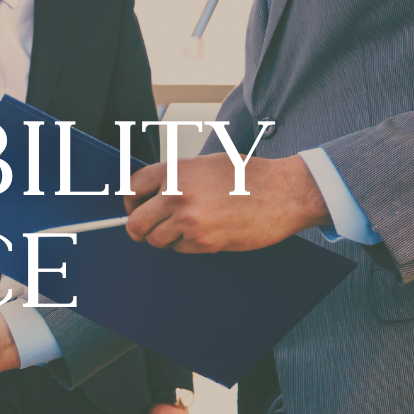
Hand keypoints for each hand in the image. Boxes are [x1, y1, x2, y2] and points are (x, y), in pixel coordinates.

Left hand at [123, 153, 328, 252]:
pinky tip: (205, 231)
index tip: (134, 207)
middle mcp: (177, 195)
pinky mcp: (204, 242)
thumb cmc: (248, 176)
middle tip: (147, 227)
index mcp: (174, 171)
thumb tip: (151, 192)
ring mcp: (190, 221)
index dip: (130, 201)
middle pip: (135, 222)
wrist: (282, 193)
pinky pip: (180, 250)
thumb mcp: (205, 164)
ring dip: (165, 237)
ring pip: (156, 240)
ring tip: (185, 226)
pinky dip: (187, 245)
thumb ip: (176, 177)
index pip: (131, 189)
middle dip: (139, 227)